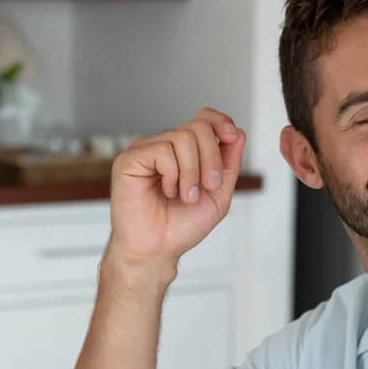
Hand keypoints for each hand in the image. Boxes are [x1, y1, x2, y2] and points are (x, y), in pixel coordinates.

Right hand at [105, 108, 246, 268]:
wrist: (157, 250)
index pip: (203, 118)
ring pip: (182, 137)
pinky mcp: (129, 159)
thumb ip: (229, 163)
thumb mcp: (218, 194)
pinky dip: (173, 174)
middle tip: (208, 187)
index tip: (230, 137)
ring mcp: (145, 150)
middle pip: (198, 127)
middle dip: (211, 158)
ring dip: (192, 172)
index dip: (220, 122)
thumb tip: (237, 132)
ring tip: (186, 196)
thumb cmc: (181, 226)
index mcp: (184, 151)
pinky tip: (167, 191)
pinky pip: (162, 150)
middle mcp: (164, 145)